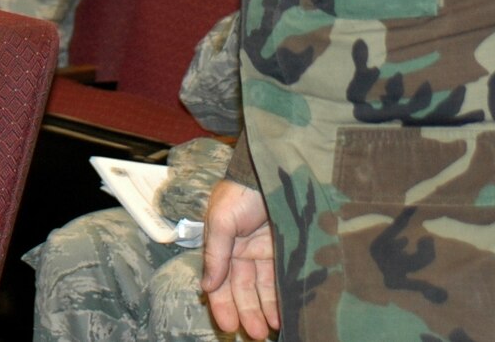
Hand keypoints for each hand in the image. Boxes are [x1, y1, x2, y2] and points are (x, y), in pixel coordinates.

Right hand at [201, 179, 279, 338]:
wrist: (274, 168)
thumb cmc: (242, 191)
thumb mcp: (221, 219)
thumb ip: (215, 254)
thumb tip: (206, 286)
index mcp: (223, 244)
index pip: (221, 280)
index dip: (222, 303)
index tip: (228, 325)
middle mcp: (243, 251)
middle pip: (242, 289)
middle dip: (246, 312)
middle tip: (252, 334)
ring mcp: (266, 251)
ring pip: (263, 288)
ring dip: (264, 309)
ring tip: (267, 330)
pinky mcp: (287, 250)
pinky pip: (282, 279)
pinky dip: (281, 298)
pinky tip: (282, 315)